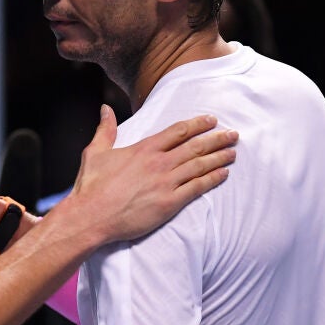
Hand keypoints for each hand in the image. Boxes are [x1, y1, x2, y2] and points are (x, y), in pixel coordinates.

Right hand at [63, 105, 236, 243]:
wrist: (91, 216)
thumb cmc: (91, 186)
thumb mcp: (95, 152)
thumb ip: (105, 129)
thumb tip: (106, 109)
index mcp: (143, 148)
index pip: (177, 131)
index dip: (197, 124)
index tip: (211, 120)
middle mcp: (158, 162)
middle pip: (195, 146)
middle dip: (216, 138)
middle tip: (232, 134)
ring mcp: (166, 182)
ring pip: (200, 165)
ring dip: (219, 157)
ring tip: (233, 152)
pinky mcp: (169, 203)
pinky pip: (197, 188)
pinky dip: (212, 179)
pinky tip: (223, 174)